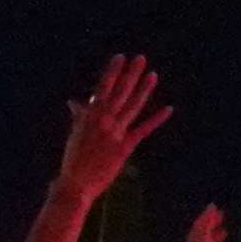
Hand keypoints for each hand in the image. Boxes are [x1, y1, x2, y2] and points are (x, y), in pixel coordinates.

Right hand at [51, 52, 168, 202]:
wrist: (75, 183)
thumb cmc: (73, 160)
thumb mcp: (75, 134)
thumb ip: (79, 116)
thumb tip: (74, 101)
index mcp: (89, 116)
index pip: (102, 88)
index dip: (112, 72)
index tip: (120, 57)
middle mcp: (103, 120)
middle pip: (120, 92)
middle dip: (130, 74)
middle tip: (140, 58)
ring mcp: (115, 133)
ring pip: (132, 106)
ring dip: (143, 90)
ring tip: (152, 75)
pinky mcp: (124, 147)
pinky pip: (143, 130)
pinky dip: (156, 119)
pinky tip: (168, 109)